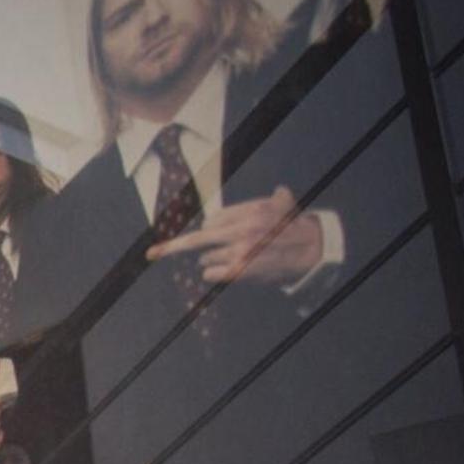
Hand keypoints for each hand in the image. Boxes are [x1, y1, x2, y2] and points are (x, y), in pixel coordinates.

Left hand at [146, 186, 323, 286]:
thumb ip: (276, 198)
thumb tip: (280, 190)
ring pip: (205, 258)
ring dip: (212, 260)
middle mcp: (240, 230)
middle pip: (196, 239)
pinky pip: (210, 272)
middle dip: (171, 248)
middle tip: (152, 254)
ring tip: (234, 259)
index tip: (206, 233)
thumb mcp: (285, 206)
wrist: (310, 251)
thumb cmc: (295, 229)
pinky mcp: (238, 270)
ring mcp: (237, 251)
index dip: (211, 229)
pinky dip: (213, 273)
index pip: (211, 221)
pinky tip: (224, 271)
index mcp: (247, 211)